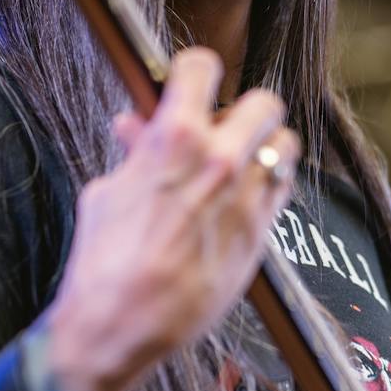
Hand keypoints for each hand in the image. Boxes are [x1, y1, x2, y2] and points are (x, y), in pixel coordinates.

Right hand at [39, 47, 298, 390]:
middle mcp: (220, 160)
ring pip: (286, 146)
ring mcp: (247, 198)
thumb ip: (134, 155)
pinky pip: (283, 192)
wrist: (120, 324)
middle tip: (225, 126)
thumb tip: (135, 128)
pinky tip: (243, 200)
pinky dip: (269, 188)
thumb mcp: (107, 193)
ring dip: (266, 149)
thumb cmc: (104, 260)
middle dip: (245, 109)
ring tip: (242, 164)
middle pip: (265, 102)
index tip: (190, 82)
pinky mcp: (261, 236)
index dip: (194, 70)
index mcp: (173, 137)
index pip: (203, 66)